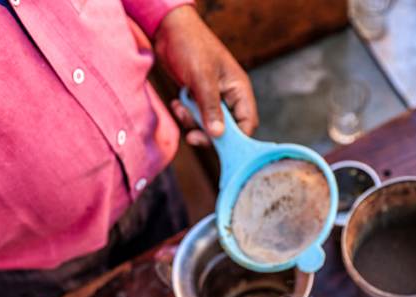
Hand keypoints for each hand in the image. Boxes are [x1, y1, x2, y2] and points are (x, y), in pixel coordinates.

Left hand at [155, 4, 257, 145]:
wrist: (168, 29)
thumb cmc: (191, 45)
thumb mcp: (202, 77)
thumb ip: (211, 107)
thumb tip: (218, 134)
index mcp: (239, 89)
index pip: (247, 122)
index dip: (237, 139)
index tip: (222, 148)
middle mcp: (229, 96)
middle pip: (227, 129)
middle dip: (209, 133)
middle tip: (193, 135)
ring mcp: (213, 97)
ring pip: (208, 124)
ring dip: (193, 122)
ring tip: (181, 108)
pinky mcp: (198, 98)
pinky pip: (195, 116)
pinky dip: (185, 114)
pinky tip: (177, 103)